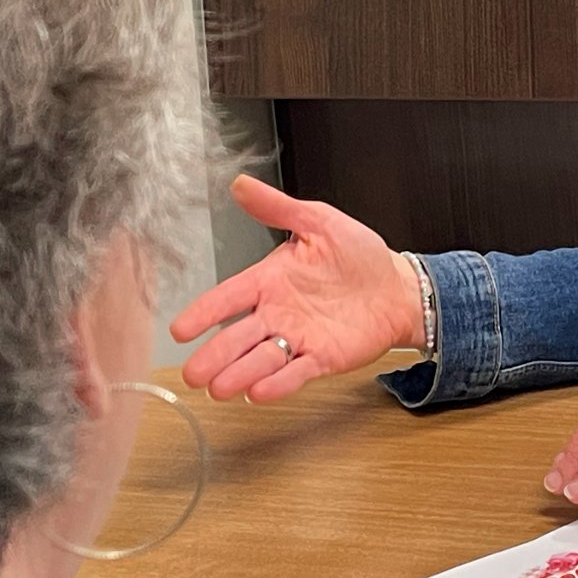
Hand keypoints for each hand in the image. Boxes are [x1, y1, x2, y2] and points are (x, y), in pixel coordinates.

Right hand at [171, 176, 421, 402]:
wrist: (398, 287)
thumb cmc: (358, 255)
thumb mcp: (319, 222)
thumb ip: (279, 208)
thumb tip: (242, 185)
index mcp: (270, 280)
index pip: (227, 297)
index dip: (203, 313)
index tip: (180, 330)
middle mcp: (277, 312)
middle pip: (237, 338)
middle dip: (213, 356)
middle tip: (193, 374)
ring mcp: (298, 338)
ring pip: (260, 359)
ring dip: (238, 374)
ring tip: (219, 387)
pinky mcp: (322, 358)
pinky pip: (295, 373)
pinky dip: (277, 383)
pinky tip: (259, 392)